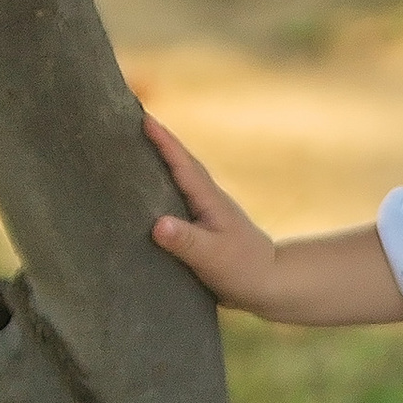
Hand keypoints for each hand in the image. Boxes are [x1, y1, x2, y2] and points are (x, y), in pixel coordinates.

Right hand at [145, 115, 281, 310]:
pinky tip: (149, 190)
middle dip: (159, 141)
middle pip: (181, 163)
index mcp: (209, 200)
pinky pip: (179, 198)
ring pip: (180, 179)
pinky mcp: (203, 225)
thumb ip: (186, 241)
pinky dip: (164, 186)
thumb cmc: (242, 269)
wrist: (268, 284)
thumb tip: (157, 224)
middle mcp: (207, 199)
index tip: (143, 117)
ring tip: (135, 146)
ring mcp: (206, 211)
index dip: (163, 141)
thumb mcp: (211, 256)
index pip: (183, 164)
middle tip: (134, 119)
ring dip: (161, 161)